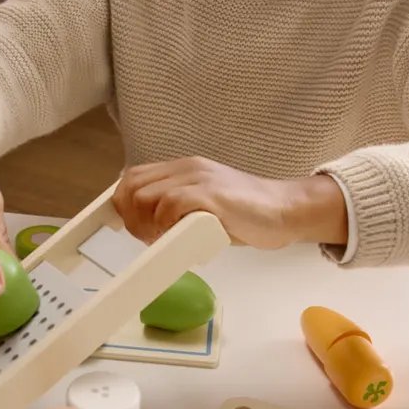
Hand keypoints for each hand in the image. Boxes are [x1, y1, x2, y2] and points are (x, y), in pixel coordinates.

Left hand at [110, 157, 347, 249]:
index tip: (127, 225)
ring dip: (147, 225)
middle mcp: (188, 168)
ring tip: (163, 240)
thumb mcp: (204, 204)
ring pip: (146, 197)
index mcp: (184, 169)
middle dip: (131, 217)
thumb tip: (148, 226)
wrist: (285, 209)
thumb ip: (178, 207)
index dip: (122, 203)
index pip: (134, 177)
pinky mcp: (211, 195)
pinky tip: (177, 238)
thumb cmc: (247, 213)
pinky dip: (165, 225)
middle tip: (148, 239)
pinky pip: (171, 205)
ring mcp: (199, 179)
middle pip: (133, 186)